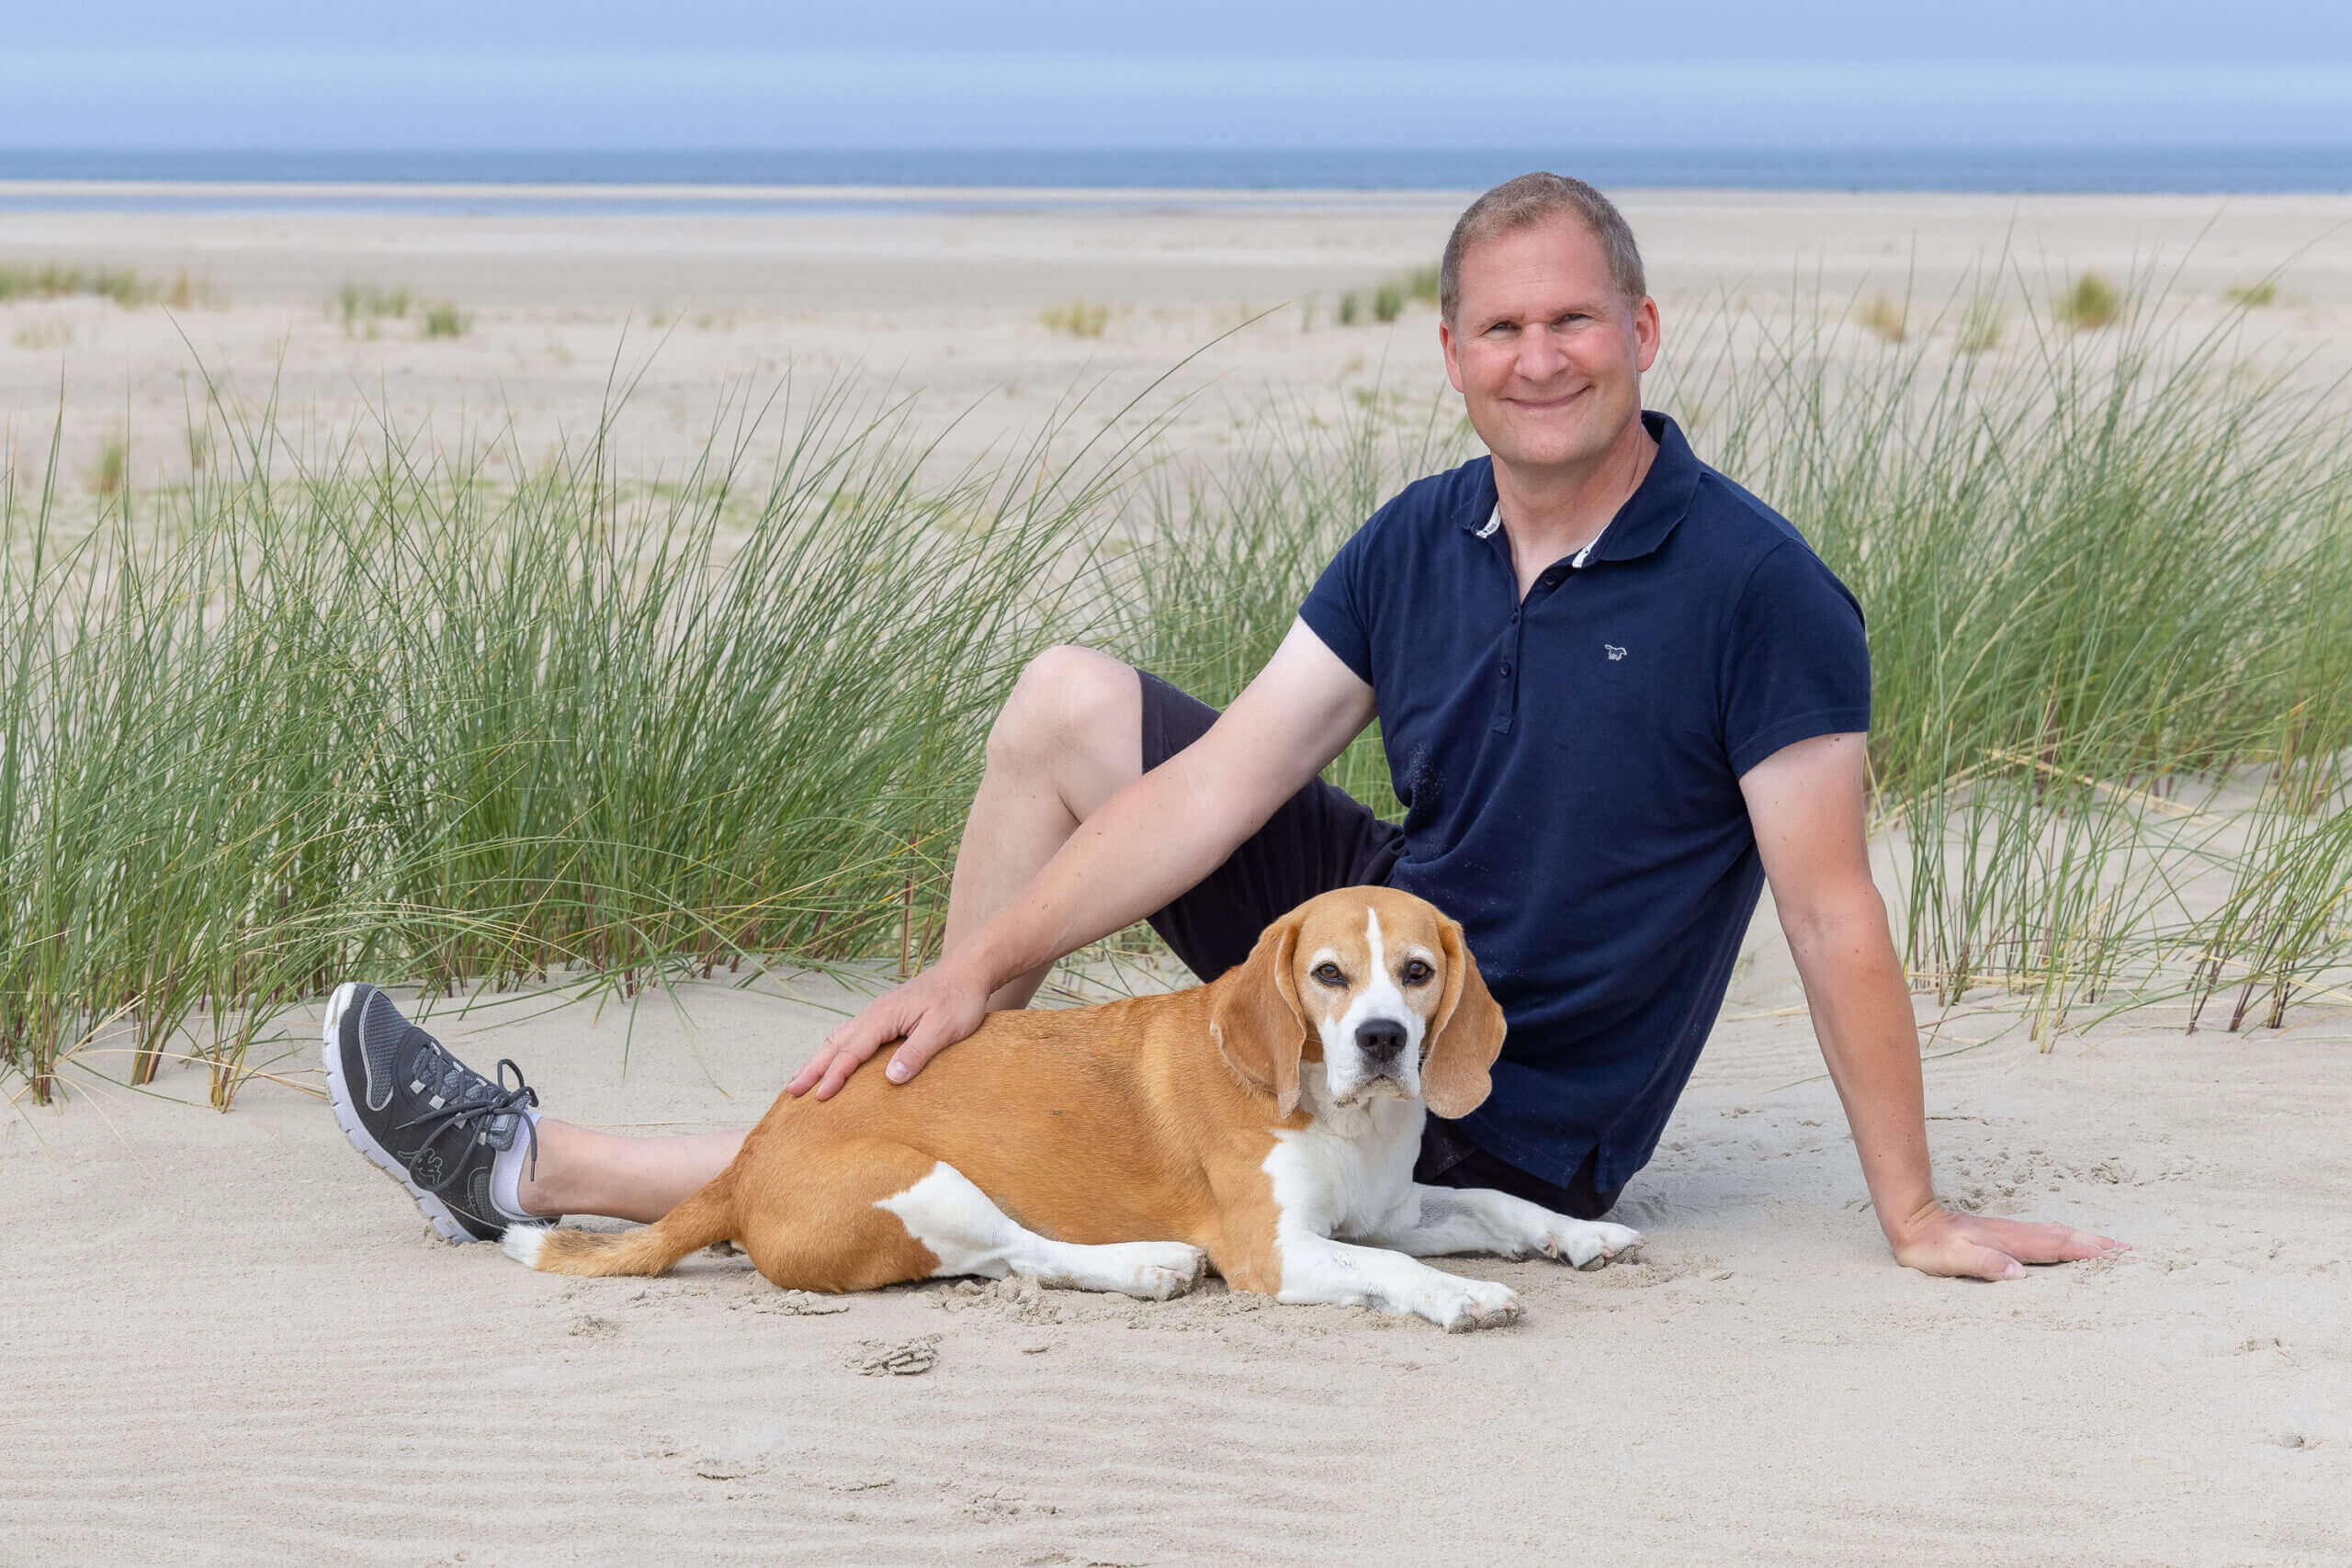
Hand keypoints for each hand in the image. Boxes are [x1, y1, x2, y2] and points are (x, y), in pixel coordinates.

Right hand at [786, 955, 992, 1100]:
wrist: (967, 972)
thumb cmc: (958, 999)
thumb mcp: (943, 1029)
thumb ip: (916, 1053)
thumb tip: (890, 1079)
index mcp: (883, 1017)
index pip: (852, 1052)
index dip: (835, 1076)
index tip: (819, 1098)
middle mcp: (874, 1013)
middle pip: (835, 1044)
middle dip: (812, 1068)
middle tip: (791, 1091)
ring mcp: (878, 1013)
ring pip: (839, 1037)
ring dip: (819, 1059)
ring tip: (801, 1079)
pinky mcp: (885, 1016)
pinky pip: (851, 1034)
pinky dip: (835, 1049)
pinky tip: (832, 1058)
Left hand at [1890, 1202, 2126, 1280]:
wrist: (1911, 1219)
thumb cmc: (1928, 1246)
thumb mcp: (1952, 1259)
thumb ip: (1985, 1264)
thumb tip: (2019, 1274)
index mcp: (2007, 1242)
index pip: (2054, 1246)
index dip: (2085, 1251)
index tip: (2115, 1255)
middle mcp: (2013, 1234)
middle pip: (2063, 1237)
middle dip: (2097, 1243)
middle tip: (2129, 1251)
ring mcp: (2009, 1232)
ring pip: (2055, 1234)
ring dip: (2085, 1239)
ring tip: (2112, 1246)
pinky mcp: (2003, 1234)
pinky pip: (2043, 1236)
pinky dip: (2065, 1239)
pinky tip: (2070, 1243)